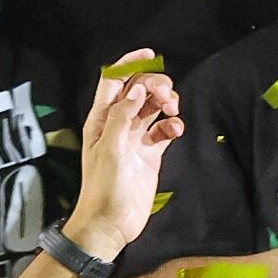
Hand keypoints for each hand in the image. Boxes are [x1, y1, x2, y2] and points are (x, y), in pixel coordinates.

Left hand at [64, 63, 185, 258]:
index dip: (129, 64)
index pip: (113, 81)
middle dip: (155, 86)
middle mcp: (118, 124)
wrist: (111, 222)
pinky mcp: (150, 153)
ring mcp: (135, 138)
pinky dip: (173, 125)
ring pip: (153, 108)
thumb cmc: (104, 187)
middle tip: (166, 99)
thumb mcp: (110, 149)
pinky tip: (176, 131)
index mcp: (101, 119)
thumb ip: (123, 117)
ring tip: (173, 111)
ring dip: (166, 104)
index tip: (151, 55)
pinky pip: (164, 129)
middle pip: (138, 91)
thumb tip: (137, 90)